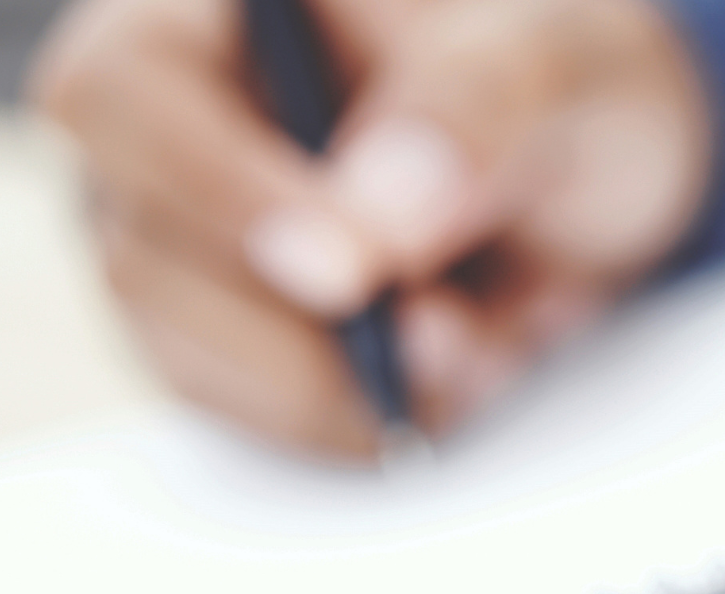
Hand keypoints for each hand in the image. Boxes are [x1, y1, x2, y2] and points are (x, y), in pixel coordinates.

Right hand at [32, 0, 712, 459]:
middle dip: (301, 327)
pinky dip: (354, 421)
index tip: (343, 276)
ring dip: (336, 387)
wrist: (603, 175)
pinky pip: (249, 416)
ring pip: (185, 354)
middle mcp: (167, 123)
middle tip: (445, 330)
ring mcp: (183, 240)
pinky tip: (446, 380)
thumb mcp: (552, 62)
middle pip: (140, 252)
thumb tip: (370, 224)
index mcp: (213, 5)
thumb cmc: (560, 81)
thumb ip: (466, 111)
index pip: (122, 94)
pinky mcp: (227, 339)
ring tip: (472, 346)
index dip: (215, 192)